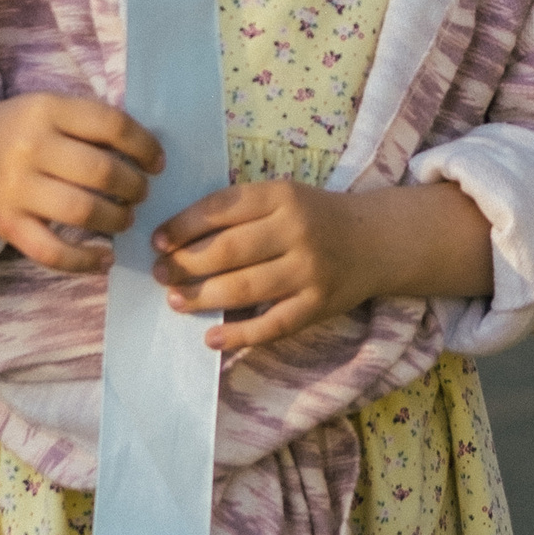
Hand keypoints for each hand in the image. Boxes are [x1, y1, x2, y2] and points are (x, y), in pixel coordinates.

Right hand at [0, 92, 162, 273]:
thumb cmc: (19, 131)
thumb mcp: (49, 108)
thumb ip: (91, 123)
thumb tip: (148, 155)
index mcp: (46, 109)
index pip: (110, 125)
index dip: (144, 146)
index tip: (156, 162)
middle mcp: (29, 147)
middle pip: (101, 172)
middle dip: (135, 187)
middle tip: (140, 193)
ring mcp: (16, 189)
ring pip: (83, 212)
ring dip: (118, 220)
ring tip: (125, 218)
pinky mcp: (6, 225)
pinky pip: (52, 252)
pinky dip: (85, 261)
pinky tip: (105, 258)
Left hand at [153, 177, 493, 357]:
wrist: (376, 241)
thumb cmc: (315, 218)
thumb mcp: (282, 197)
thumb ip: (239, 210)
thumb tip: (177, 238)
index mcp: (282, 196)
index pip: (221, 210)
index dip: (183, 227)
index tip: (157, 241)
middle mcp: (297, 231)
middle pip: (228, 250)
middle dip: (185, 265)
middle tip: (159, 275)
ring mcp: (309, 271)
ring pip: (244, 288)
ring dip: (202, 297)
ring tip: (175, 301)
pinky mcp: (318, 305)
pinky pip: (272, 325)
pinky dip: (239, 335)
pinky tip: (211, 338)